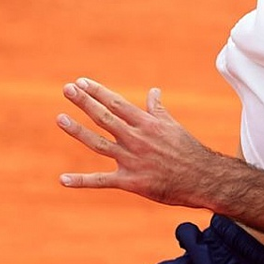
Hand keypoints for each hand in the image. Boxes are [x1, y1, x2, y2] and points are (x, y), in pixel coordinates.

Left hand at [56, 78, 222, 206]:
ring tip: (60, 118)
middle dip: (84, 102)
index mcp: (146, 123)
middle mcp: (136, 138)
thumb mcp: (173, 126)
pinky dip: (82, 181)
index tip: (81, 82)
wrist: (203, 178)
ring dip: (78, 131)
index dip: (97, 92)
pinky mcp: (131, 182)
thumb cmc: (189, 150)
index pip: (117, 103)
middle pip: (104, 117)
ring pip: (98, 143)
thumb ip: (157, 109)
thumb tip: (153, 92)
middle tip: (67, 89)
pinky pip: (102, 181)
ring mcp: (132, 160)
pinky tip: (63, 179)